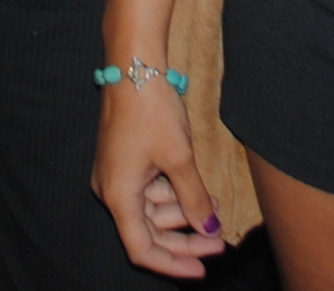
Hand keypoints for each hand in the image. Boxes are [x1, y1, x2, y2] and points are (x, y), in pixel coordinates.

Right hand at [92, 76, 226, 277]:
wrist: (135, 65)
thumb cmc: (151, 109)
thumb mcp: (179, 157)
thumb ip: (194, 198)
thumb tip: (209, 229)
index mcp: (119, 195)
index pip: (142, 249)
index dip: (172, 263)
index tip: (202, 270)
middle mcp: (112, 190)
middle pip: (149, 230)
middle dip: (186, 236)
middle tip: (221, 241)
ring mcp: (118, 174)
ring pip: (153, 208)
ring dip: (184, 210)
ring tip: (217, 205)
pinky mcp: (126, 159)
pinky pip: (151, 188)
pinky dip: (175, 191)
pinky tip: (201, 189)